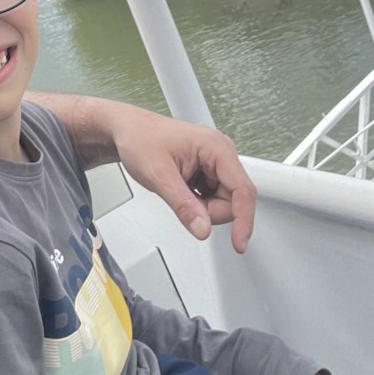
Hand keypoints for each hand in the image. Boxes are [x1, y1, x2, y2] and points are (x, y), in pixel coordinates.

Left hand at [110, 110, 255, 253]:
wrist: (129, 131)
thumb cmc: (141, 140)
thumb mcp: (158, 175)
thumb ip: (183, 205)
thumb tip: (203, 228)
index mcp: (215, 147)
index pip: (242, 189)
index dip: (243, 220)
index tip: (239, 243)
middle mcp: (221, 152)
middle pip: (233, 200)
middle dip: (209, 210)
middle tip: (180, 197)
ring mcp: (216, 161)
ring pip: (224, 202)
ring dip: (203, 207)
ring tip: (178, 189)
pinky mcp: (209, 170)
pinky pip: (213, 198)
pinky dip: (199, 202)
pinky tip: (183, 189)